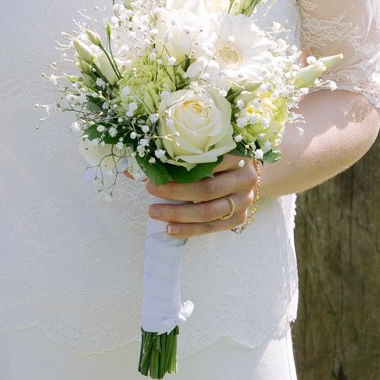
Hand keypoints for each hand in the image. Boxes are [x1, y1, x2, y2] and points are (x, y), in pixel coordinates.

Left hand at [147, 154, 261, 239]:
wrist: (245, 175)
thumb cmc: (219, 159)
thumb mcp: (206, 150)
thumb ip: (179, 154)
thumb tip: (135, 167)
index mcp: (238, 155)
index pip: (208, 162)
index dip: (180, 167)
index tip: (158, 168)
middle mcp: (245, 178)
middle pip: (206, 189)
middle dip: (175, 192)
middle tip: (150, 189)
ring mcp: (244, 200)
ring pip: (208, 212)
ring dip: (178, 214)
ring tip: (153, 211)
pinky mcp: (239, 218)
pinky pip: (211, 227)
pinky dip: (188, 230)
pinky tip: (170, 229)